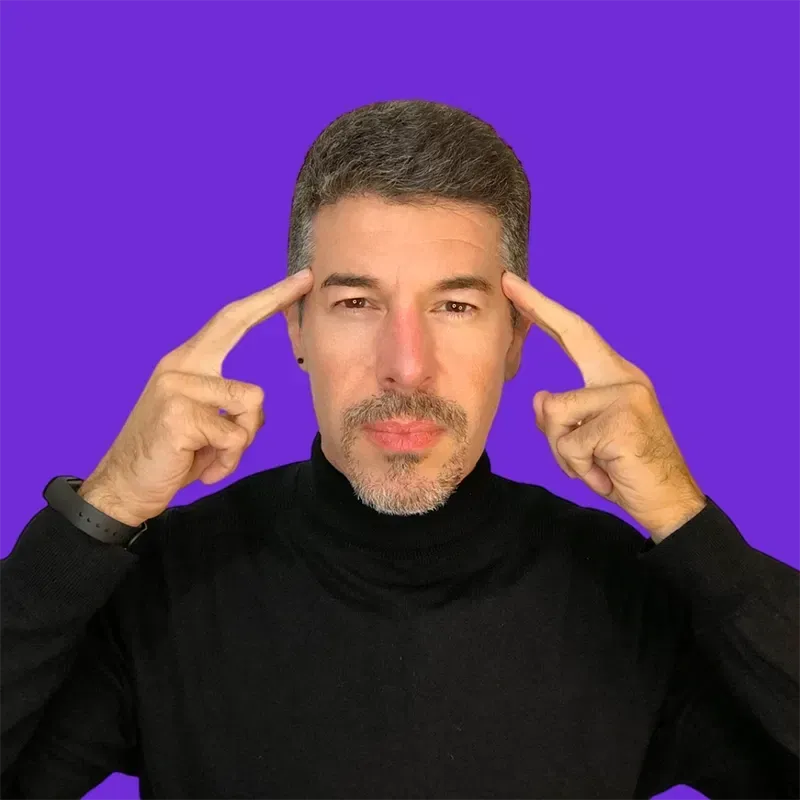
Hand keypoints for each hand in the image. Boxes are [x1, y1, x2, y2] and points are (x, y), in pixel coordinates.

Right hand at [78, 269, 313, 526]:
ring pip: (252, 402)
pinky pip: (235, 436)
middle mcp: (179, 366)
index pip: (229, 321)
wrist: (125, 486)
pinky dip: (228, 461)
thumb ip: (228, 401)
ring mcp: (177, 386)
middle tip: (306, 279)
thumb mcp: (205, 422)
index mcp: (187, 363)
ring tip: (214, 455)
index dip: (263, 300)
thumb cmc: (172, 454)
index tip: (296, 282)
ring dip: (242, 440)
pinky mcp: (179, 414)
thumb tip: (259, 399)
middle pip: (233, 322)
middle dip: (272, 298)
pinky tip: (204, 470)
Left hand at [501, 271, 705, 542]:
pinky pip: (569, 444)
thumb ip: (559, 416)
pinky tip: (606, 474)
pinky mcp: (622, 421)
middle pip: (574, 334)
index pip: (576, 335)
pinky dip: (578, 468)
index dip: (545, 310)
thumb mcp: (581, 441)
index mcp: (616, 377)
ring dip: (564, 452)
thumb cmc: (622, 469)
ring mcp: (626, 396)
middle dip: (537, 306)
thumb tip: (540, 395)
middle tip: (506, 281)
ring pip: (555, 413)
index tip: (516, 287)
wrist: (668, 503)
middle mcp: (625, 378)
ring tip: (595, 465)